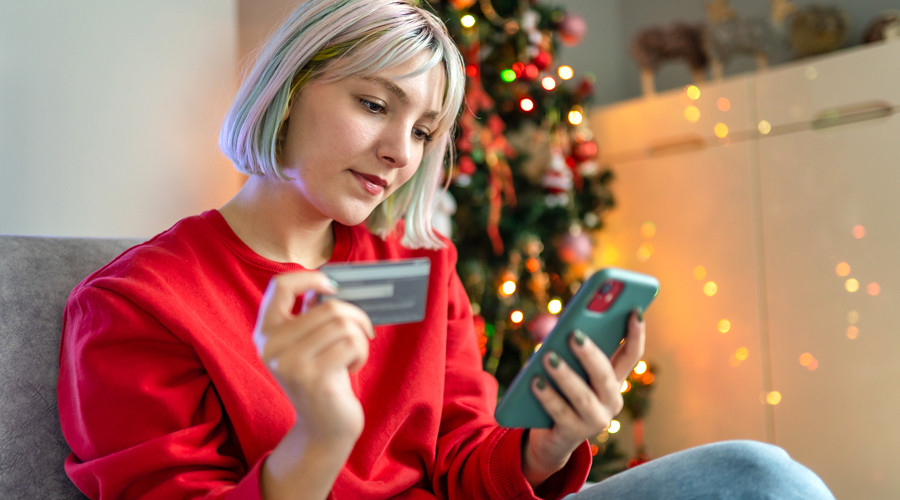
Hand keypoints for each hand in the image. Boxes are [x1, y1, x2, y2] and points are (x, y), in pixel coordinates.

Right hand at [254, 271, 374, 444]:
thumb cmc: (321, 377)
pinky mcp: (314, 378)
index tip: (333, 286)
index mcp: (265, 332)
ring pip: (344, 324)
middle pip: (327, 306)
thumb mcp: (309, 343)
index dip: (310, 277)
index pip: (279, 285)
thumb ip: (311, 313)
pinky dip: (361, 353)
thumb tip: (332, 280)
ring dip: (360, 337)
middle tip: (364, 330)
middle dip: (355, 315)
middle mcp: (271, 347)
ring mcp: (291, 364)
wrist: (323, 427)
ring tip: (354, 353)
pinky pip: (353, 344)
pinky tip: (353, 367)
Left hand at [522, 310, 645, 486]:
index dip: (635, 334)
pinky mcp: (573, 433)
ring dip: (565, 375)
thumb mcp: (571, 369)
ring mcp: (594, 420)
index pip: (631, 355)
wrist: (551, 436)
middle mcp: (611, 400)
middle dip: (590, 354)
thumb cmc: (562, 392)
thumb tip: (565, 330)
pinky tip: (534, 382)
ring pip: (582, 396)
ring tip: (547, 357)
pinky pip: (560, 412)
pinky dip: (547, 396)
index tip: (634, 311)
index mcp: (613, 379)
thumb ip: (572, 350)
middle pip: (604, 375)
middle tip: (573, 335)